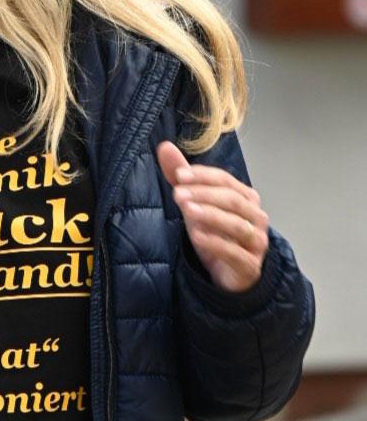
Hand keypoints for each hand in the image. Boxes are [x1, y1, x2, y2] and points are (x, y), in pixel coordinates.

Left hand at [156, 141, 268, 292]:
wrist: (229, 274)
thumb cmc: (215, 233)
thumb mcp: (195, 203)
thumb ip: (182, 177)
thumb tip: (164, 146)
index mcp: (246, 197)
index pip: (226, 180)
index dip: (203, 176)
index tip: (179, 175)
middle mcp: (256, 217)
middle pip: (232, 200)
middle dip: (204, 194)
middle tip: (178, 193)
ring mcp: (256, 241)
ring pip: (236, 225)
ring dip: (210, 215)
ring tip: (187, 210)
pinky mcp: (250, 265)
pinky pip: (235, 253)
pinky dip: (216, 243)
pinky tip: (197, 237)